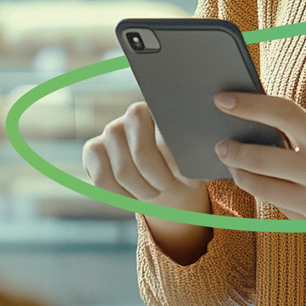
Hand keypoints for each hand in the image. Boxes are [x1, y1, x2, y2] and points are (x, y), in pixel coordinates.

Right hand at [82, 101, 209, 215]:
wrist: (166, 179)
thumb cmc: (184, 167)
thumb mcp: (196, 159)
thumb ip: (198, 152)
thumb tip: (212, 151)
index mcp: (166, 109)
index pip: (165, 130)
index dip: (174, 160)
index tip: (185, 179)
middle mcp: (135, 114)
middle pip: (142, 154)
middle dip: (158, 180)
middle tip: (168, 189)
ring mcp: (112, 130)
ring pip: (123, 171)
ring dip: (142, 191)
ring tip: (155, 193)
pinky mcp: (93, 148)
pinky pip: (102, 180)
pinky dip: (121, 196)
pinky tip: (134, 196)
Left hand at [211, 91, 305, 244]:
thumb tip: (275, 130)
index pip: (280, 116)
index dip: (247, 105)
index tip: (223, 99)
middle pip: (259, 159)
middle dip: (233, 149)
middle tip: (221, 142)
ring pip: (263, 190)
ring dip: (244, 175)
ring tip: (236, 164)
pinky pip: (286, 208)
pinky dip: (277, 194)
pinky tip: (273, 184)